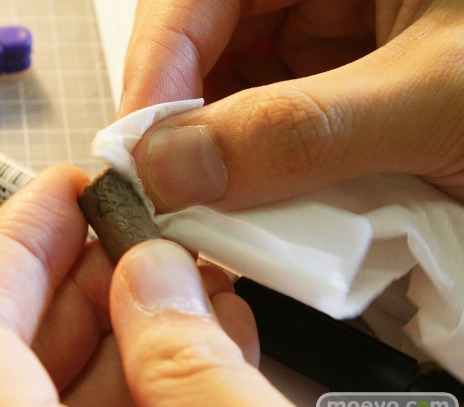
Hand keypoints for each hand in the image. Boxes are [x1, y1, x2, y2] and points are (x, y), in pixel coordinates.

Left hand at [0, 164, 317, 406]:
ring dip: (125, 324)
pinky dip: (148, 376)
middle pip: (12, 353)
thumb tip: (156, 273)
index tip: (66, 190)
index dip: (13, 245)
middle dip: (81, 276)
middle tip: (142, 231)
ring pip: (56, 387)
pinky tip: (209, 345)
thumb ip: (192, 365)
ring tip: (191, 279)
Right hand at [120, 0, 463, 211]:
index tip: (139, 150)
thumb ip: (302, 132)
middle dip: (181, 119)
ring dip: (217, 151)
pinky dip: (255, 166)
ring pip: (230, 89)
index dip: (157, 65)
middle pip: (205, 42)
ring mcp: (322, 35)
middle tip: (168, 190)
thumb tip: (175, 169)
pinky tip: (260, 199)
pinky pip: (266, 121)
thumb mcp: (438, 99)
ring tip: (215, 205)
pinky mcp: (331, 86)